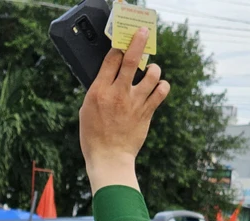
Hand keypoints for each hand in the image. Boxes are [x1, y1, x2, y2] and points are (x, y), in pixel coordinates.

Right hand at [79, 28, 169, 193]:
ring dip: (154, 69)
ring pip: (152, 74)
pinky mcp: (147, 112)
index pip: (111, 59)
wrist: (109, 158)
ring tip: (151, 72)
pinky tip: (159, 87)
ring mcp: (134, 102)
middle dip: (139, 41)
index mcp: (99, 91)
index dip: (118, 48)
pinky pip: (161, 92)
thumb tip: (107, 76)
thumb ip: (98, 91)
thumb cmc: (94, 136)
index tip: (122, 46)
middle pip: (132, 59)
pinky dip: (162, 87)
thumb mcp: (87, 110)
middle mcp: (118, 93)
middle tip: (144, 32)